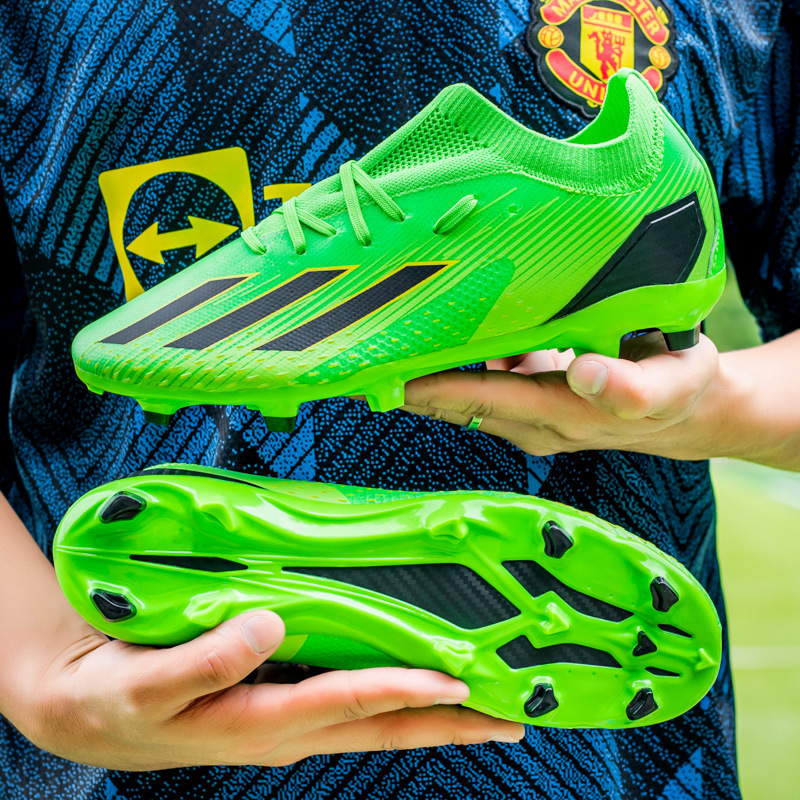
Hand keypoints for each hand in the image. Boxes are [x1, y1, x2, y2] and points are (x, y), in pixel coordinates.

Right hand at [17, 611, 522, 769]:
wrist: (81, 709)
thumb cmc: (113, 698)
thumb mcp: (148, 686)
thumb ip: (207, 660)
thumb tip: (270, 623)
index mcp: (259, 723)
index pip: (350, 703)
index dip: (407, 689)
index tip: (462, 681)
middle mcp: (284, 726)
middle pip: (382, 725)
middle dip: (449, 724)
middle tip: (511, 714)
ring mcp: (284, 717)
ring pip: (371, 717)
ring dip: (428, 712)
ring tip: (481, 700)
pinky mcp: (275, 702)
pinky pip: (346, 699)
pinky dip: (388, 692)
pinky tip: (408, 676)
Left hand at [403, 332, 724, 459]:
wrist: (680, 413)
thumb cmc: (676, 390)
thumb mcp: (673, 383)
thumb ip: (632, 386)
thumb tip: (584, 373)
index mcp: (562, 413)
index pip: (483, 399)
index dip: (433, 389)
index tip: (384, 377)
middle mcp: (531, 421)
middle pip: (456, 402)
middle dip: (406, 383)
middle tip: (353, 358)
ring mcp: (524, 414)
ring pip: (461, 394)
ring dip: (420, 373)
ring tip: (375, 340)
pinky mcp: (526, 401)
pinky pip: (478, 382)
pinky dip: (452, 362)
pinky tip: (431, 333)